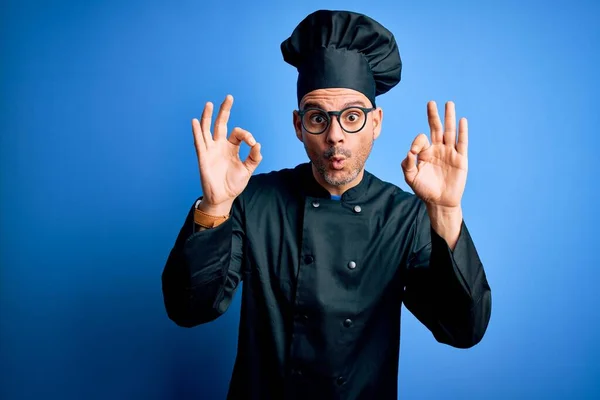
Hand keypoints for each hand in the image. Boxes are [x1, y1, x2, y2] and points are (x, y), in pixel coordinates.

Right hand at [193, 94, 261, 213]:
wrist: (223, 197)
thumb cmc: (234, 184)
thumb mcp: (248, 170)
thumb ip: (254, 157)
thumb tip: (257, 144)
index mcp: (232, 147)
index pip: (238, 134)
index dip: (246, 135)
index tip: (252, 144)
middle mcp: (220, 146)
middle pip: (221, 124)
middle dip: (225, 111)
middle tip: (229, 97)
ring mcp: (211, 150)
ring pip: (207, 129)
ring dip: (208, 117)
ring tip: (209, 104)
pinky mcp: (203, 157)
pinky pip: (199, 142)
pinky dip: (197, 131)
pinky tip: (195, 121)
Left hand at [401, 101, 467, 208]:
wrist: (439, 202)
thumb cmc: (424, 190)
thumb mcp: (411, 177)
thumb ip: (408, 164)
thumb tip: (410, 151)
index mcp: (425, 152)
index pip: (421, 139)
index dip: (417, 141)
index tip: (414, 152)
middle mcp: (438, 149)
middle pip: (436, 128)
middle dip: (433, 115)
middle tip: (431, 102)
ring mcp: (450, 153)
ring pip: (449, 132)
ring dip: (449, 118)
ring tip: (449, 104)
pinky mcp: (460, 159)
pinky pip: (462, 143)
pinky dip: (462, 131)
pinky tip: (462, 120)